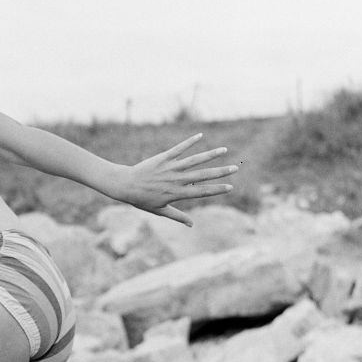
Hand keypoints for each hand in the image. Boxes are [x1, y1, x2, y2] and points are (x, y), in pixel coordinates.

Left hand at [118, 134, 238, 225]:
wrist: (126, 185)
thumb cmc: (142, 200)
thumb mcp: (159, 211)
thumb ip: (177, 216)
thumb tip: (192, 225)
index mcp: (177, 193)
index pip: (201, 192)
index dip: (216, 189)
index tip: (230, 187)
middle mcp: (176, 180)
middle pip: (202, 175)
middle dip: (220, 172)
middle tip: (235, 168)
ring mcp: (170, 168)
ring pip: (194, 160)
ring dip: (210, 154)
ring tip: (224, 150)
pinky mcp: (163, 158)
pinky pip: (179, 149)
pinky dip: (190, 142)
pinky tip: (200, 136)